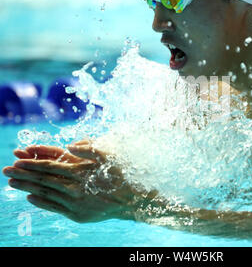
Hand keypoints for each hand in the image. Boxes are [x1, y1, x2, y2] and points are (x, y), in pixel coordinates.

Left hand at [2, 142, 142, 222]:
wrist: (131, 200)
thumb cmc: (120, 175)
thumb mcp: (109, 156)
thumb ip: (89, 149)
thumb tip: (70, 145)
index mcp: (79, 171)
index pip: (50, 165)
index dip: (32, 162)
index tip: (17, 159)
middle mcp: (74, 187)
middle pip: (43, 179)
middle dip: (23, 174)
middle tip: (6, 171)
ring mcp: (74, 202)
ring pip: (46, 193)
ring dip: (27, 188)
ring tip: (12, 184)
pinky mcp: (76, 214)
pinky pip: (54, 208)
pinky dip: (41, 202)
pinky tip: (31, 198)